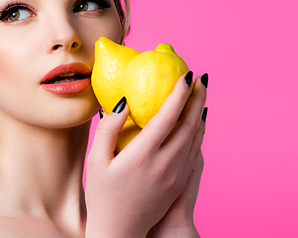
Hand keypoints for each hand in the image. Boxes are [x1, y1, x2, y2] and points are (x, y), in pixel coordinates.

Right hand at [85, 73, 206, 237]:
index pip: (168, 116)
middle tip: (201, 78)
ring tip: (201, 96)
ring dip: (200, 114)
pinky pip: (194, 151)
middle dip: (197, 98)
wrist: (120, 232)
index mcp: (143, 154)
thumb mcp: (95, 161)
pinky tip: (196, 124)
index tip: (185, 75)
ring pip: (196, 138)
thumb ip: (107, 129)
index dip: (179, 93)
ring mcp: (176, 174)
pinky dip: (198, 133)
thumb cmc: (102, 196)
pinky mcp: (180, 183)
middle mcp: (165, 163)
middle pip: (189, 124)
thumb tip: (124, 103)